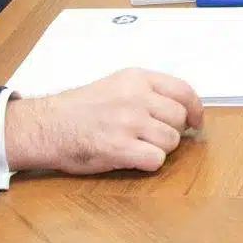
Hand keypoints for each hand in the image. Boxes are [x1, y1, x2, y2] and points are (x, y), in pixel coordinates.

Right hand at [2, 70, 203, 174]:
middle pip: (179, 119)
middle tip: (154, 137)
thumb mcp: (116, 84)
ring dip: (159, 149)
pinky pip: (156, 160)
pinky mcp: (119, 148)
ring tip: (137, 146)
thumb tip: (182, 109)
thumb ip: (147, 92)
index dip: (195, 109)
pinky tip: (133, 159)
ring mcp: (128, 122)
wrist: (46, 125)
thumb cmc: (79, 108)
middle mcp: (136, 97)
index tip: (195, 122)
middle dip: (171, 131)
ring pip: (170, 141)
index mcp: (137, 78)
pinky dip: (149, 163)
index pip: (184, 90)